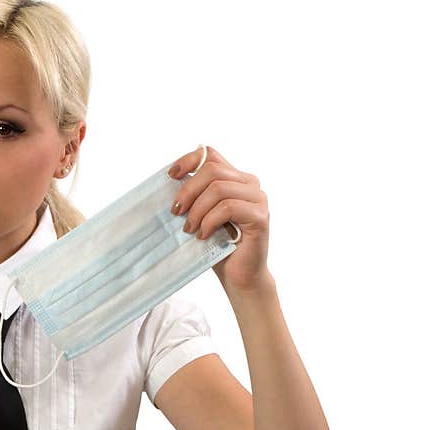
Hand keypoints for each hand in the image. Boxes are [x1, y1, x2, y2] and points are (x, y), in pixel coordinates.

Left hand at [168, 145, 271, 291]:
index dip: (188, 160)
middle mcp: (249, 184)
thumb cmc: (216, 245)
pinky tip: (203, 235)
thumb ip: (193, 195)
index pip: (210, 154)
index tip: (171, 176)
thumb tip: (169, 181)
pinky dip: (209, 221)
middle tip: (176, 212)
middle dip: (188, 191)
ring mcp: (257, 199)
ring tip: (189, 229)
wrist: (237, 274)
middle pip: (212, 170)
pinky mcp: (260, 216)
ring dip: (197, 210)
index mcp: (234, 178)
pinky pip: (228, 208)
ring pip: (219, 189)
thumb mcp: (199, 214)